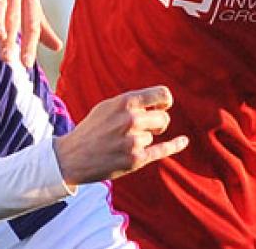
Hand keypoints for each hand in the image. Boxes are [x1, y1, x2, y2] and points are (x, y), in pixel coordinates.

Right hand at [53, 85, 188, 185]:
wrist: (72, 157)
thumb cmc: (91, 129)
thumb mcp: (107, 107)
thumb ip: (131, 103)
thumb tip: (158, 103)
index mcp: (124, 102)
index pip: (162, 94)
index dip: (166, 100)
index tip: (164, 105)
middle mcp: (131, 120)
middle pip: (163, 118)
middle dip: (157, 124)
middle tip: (144, 128)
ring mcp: (134, 141)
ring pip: (153, 137)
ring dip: (143, 140)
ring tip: (122, 143)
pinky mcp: (135, 160)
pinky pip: (162, 151)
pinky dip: (175, 145)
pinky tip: (183, 141)